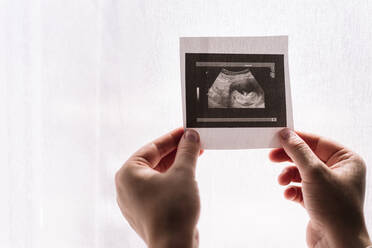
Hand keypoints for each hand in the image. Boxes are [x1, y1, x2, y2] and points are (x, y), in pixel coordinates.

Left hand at [115, 128, 200, 247]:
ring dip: (176, 165)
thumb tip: (190, 136)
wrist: (174, 246)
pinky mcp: (146, 210)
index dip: (172, 137)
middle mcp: (127, 186)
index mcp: (128, 174)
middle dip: (176, 152)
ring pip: (158, 175)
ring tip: (194, 156)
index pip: (152, 147)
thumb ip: (186, 151)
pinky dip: (172, 179)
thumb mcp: (183, 173)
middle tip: (193, 142)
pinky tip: (187, 175)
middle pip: (154, 160)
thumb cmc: (172, 212)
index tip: (186, 131)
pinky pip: (159, 188)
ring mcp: (136, 200)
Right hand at [269, 128, 371, 247]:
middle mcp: (339, 171)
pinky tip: (289, 194)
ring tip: (282, 182)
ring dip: (288, 176)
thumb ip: (298, 151)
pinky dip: (291, 189)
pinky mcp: (317, 199)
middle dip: (289, 159)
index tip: (279, 136)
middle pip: (307, 156)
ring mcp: (327, 186)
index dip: (297, 138)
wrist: (336, 243)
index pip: (318, 141)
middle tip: (272, 156)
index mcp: (347, 160)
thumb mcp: (314, 173)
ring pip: (301, 172)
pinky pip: (299, 187)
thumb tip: (287, 135)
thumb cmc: (337, 210)